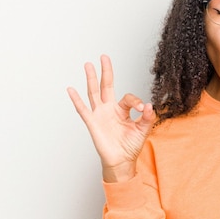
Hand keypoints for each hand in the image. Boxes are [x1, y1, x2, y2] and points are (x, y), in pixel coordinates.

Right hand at [67, 55, 156, 181]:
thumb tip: (148, 105)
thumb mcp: (143, 130)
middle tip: (104, 57)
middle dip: (106, 71)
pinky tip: (71, 89)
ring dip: (91, 79)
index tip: (142, 108)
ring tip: (88, 65)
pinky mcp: (93, 123)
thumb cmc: (131, 146)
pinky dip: (76, 100)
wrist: (122, 161)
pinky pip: (83, 110)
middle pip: (107, 86)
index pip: (128, 98)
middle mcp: (110, 109)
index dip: (135, 100)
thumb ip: (147, 118)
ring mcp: (100, 115)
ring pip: (94, 93)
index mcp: (122, 110)